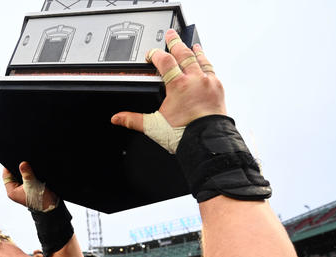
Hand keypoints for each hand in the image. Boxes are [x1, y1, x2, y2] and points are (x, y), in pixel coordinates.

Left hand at [3, 161, 57, 211]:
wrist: (51, 205)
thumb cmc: (40, 200)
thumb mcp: (33, 185)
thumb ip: (27, 173)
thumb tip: (23, 164)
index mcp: (12, 191)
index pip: (6, 175)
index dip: (9, 167)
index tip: (14, 159)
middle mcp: (15, 190)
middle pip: (13, 174)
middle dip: (18, 169)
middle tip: (24, 163)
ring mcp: (22, 189)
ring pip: (20, 176)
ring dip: (25, 172)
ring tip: (29, 169)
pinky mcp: (28, 187)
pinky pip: (27, 178)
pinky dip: (29, 175)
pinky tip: (33, 173)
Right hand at [111, 29, 225, 135]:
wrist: (207, 142)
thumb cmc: (184, 134)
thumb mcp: (153, 126)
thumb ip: (134, 120)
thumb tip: (117, 118)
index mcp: (178, 85)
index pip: (164, 61)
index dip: (155, 55)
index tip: (151, 54)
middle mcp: (195, 79)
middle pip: (184, 54)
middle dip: (175, 43)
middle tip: (171, 35)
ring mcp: (208, 82)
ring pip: (200, 59)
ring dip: (194, 50)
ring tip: (191, 44)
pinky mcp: (218, 89)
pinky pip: (212, 70)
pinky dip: (206, 63)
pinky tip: (205, 62)